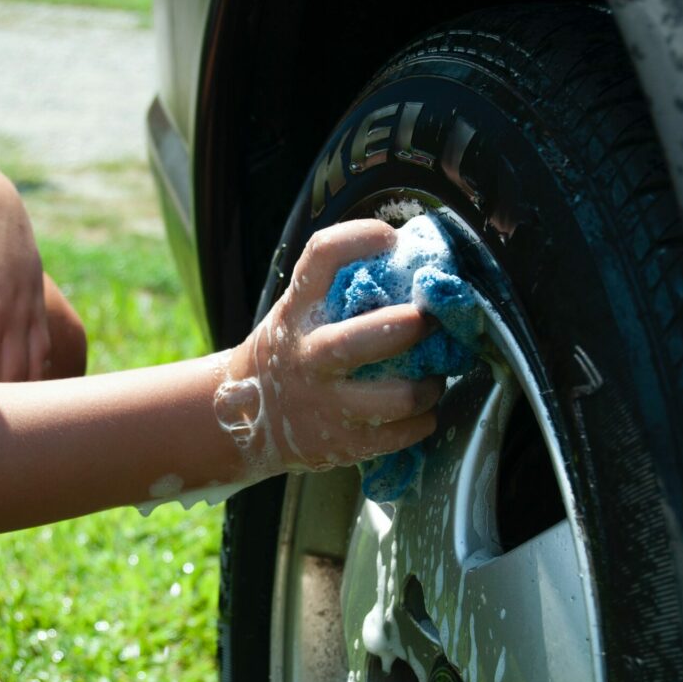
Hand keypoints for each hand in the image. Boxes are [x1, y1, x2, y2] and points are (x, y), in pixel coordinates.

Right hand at [221, 219, 440, 477]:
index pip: (322, 256)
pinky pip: (403, 433)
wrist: (249, 420)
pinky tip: (421, 410)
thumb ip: (339, 289)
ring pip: (397, 397)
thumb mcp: (298, 313)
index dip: (360, 237)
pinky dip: (425, 420)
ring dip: (429, 385)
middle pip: (359, 340)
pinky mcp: (344, 444)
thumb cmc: (292, 351)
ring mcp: (326, 404)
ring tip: (433, 377)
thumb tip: (412, 254)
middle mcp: (308, 356)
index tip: (391, 239)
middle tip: (431, 320)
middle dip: (409, 326)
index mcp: (298, 311)